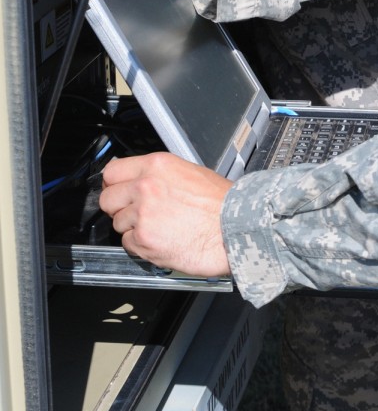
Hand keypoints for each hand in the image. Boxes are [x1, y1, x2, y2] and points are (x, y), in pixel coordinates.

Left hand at [99, 153, 232, 275]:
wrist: (235, 228)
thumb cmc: (221, 203)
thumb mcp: (190, 172)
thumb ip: (159, 175)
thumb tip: (140, 179)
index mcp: (157, 165)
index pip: (112, 172)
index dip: (115, 184)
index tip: (118, 190)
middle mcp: (145, 186)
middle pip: (108, 199)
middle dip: (119, 207)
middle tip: (138, 212)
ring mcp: (142, 214)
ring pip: (118, 223)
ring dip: (133, 227)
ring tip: (159, 227)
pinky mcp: (143, 240)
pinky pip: (128, 243)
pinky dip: (141, 245)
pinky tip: (161, 239)